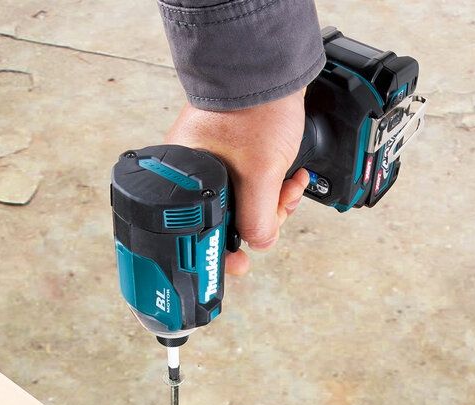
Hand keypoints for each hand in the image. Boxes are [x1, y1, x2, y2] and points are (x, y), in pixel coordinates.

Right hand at [165, 91, 308, 274]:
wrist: (271, 68)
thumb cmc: (255, 108)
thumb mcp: (260, 174)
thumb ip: (258, 219)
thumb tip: (258, 245)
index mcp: (184, 180)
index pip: (198, 231)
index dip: (223, 251)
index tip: (239, 265)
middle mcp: (193, 175)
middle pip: (227, 219)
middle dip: (260, 221)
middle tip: (277, 216)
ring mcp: (213, 164)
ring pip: (243, 203)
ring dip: (273, 203)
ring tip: (290, 188)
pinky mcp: (232, 155)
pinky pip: (251, 185)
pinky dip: (272, 187)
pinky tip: (290, 178)